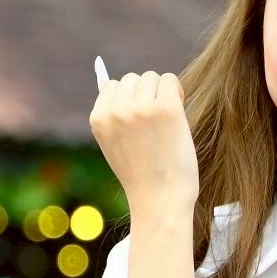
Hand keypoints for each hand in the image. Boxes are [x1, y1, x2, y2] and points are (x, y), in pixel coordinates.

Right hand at [88, 70, 198, 211]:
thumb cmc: (142, 174)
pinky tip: (177, 114)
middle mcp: (116, 111)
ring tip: (166, 120)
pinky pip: (170, 80)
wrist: (161, 199)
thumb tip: (105, 80)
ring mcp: (140, 108)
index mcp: (98, 119)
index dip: (130, 99)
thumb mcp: (115, 143)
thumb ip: (112, 114)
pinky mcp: (165, 109)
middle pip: (133, 78)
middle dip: (146, 94)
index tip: (141, 120)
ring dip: (161, 92)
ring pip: (152, 77)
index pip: (112, 86)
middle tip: (157, 122)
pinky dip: (176, 92)